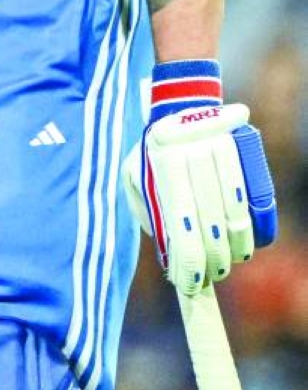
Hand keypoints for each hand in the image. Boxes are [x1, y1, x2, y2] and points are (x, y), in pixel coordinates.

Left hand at [122, 59, 276, 294]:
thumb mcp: (132, 175)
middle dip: (214, 261)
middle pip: (213, 227)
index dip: (190, 263)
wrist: (182, 105)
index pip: (183, 228)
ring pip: (237, 216)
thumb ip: (145, 212)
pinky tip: (245, 244)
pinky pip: (256, 200)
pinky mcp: (244, 152)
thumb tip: (168, 252)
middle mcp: (194, 157)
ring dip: (235, 249)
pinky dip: (255, 228)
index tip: (191, 284)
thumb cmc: (151, 150)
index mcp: (164, 165)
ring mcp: (222, 152)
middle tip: (211, 276)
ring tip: (227, 263)